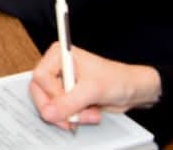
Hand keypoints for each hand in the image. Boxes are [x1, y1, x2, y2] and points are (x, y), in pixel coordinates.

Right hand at [29, 43, 161, 129]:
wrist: (132, 90)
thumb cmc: (117, 79)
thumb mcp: (92, 90)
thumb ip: (68, 101)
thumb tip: (48, 112)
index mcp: (59, 55)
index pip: (40, 77)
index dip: (53, 93)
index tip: (69, 102)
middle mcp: (56, 67)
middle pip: (40, 92)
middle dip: (59, 108)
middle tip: (74, 118)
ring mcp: (60, 82)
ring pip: (49, 104)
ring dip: (69, 115)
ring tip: (89, 114)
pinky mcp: (66, 95)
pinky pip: (59, 111)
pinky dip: (73, 117)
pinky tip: (88, 113)